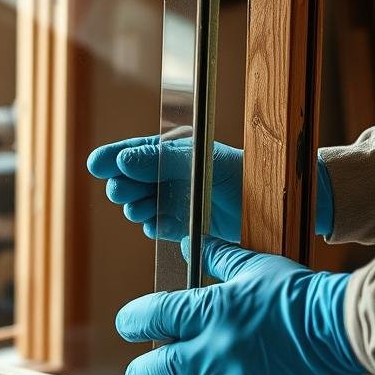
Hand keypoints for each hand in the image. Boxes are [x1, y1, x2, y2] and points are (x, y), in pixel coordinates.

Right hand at [86, 136, 335, 243]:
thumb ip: (160, 159)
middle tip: (120, 193)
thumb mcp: (200, 162)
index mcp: (178, 150)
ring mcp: (180, 199)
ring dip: (137, 206)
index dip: (114, 157)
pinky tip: (156, 224)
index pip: (137, 151)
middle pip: (134, 179)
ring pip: (143, 203)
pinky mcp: (187, 225)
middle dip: (124, 185)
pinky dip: (154, 225)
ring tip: (139, 209)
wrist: (279, 210)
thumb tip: (122, 161)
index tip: (95, 165)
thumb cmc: (246, 176)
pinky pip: (159, 225)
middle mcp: (175, 173)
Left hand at [116, 239, 361, 374]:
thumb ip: (216, 257)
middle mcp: (213, 350)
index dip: (130, 322)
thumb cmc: (297, 293)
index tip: (128, 325)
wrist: (340, 326)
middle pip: (153, 370)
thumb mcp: (253, 266)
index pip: (149, 317)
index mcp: (209, 310)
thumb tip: (189, 245)